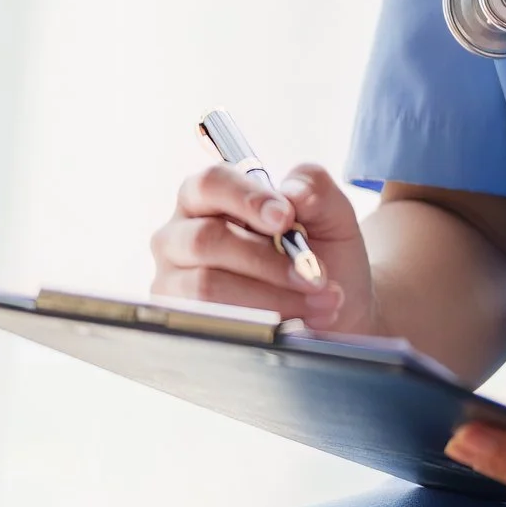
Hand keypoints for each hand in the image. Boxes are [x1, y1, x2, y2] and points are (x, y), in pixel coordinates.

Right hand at [150, 152, 373, 334]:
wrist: (330, 310)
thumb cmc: (319, 252)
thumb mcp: (330, 211)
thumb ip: (314, 186)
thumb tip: (293, 192)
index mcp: (208, 196)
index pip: (211, 184)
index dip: (247, 199)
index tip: (286, 218)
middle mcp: (181, 235)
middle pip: (205, 239)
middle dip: (265, 260)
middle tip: (313, 275)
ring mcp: (176, 280)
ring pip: (208, 286)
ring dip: (271, 296)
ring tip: (317, 300)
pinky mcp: (184, 320)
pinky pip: (214, 321)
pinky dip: (262, 323)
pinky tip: (300, 321)